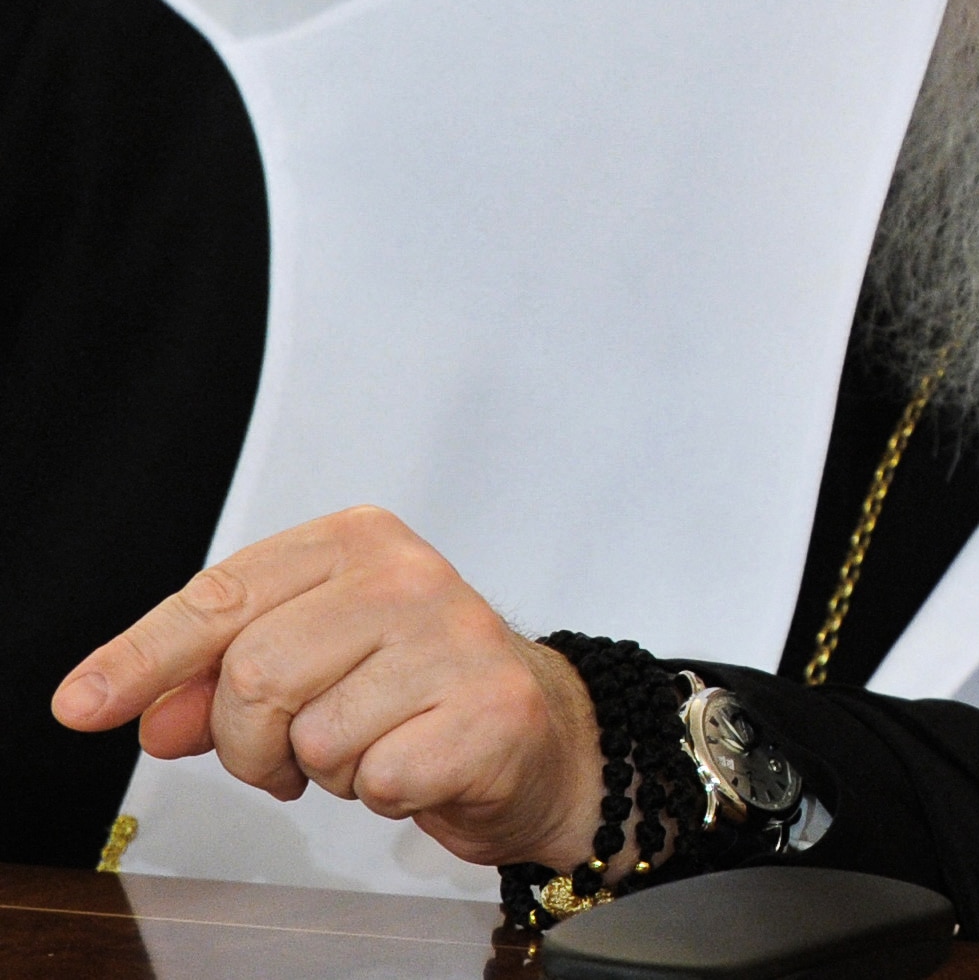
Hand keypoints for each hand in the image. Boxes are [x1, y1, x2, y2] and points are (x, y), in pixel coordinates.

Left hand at [50, 505, 607, 871]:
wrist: (539, 735)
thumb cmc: (409, 691)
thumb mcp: (306, 668)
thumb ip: (216, 681)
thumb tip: (148, 716)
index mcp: (358, 541)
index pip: (222, 595)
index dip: (143, 657)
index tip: (83, 704)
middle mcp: (411, 575)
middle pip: (253, 675)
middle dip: (249, 743)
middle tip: (287, 757)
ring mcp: (458, 640)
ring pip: (312, 736)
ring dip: (322, 771)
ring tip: (369, 748)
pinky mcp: (491, 711)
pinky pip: (375, 780)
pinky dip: (378, 795)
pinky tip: (414, 765)